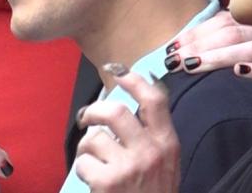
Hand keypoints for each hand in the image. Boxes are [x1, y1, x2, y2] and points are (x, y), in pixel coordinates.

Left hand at [73, 66, 179, 192]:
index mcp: (168, 143)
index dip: (133, 79)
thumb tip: (128, 104)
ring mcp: (129, 167)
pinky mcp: (108, 183)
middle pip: (116, 111)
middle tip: (86, 118)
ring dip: (86, 146)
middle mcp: (151, 151)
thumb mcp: (166, 163)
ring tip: (92, 158)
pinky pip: (84, 161)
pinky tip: (93, 179)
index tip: (117, 70)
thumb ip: (152, 136)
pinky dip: (83, 168)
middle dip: (94, 111)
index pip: (154, 98)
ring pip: (94, 137)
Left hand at [165, 10, 251, 98]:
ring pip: (251, 50)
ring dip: (219, 57)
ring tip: (194, 66)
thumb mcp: (242, 58)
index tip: (172, 48)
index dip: (196, 33)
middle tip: (176, 61)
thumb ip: (218, 48)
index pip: (223, 22)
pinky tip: (238, 73)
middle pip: (233, 35)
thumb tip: (175, 50)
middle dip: (200, 47)